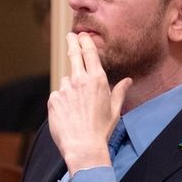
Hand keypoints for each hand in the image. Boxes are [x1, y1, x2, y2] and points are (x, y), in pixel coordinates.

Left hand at [48, 32, 131, 174]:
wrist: (83, 146)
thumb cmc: (101, 130)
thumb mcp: (115, 110)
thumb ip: (119, 91)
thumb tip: (128, 81)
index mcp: (97, 80)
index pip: (89, 53)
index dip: (85, 41)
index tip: (81, 35)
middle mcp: (80, 80)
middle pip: (74, 55)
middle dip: (72, 43)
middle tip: (70, 36)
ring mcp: (65, 89)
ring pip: (66, 80)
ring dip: (70, 87)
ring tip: (77, 108)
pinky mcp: (53, 99)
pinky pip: (58, 95)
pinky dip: (62, 100)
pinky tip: (68, 114)